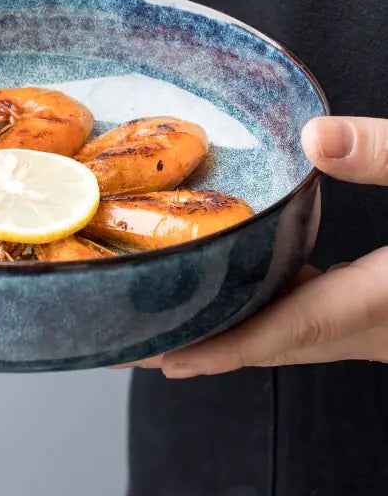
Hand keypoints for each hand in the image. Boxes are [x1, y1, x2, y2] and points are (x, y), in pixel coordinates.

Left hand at [117, 116, 387, 376]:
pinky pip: (305, 314)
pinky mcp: (376, 309)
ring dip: (226, 328)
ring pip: (286, 334)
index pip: (290, 329)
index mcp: (378, 301)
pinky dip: (261, 305)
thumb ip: (386, 154)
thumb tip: (314, 137)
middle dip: (200, 344)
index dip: (223, 347)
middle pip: (270, 343)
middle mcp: (370, 326)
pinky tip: (233, 279)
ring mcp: (373, 324)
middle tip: (132, 341)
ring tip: (162, 317)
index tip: (164, 358)